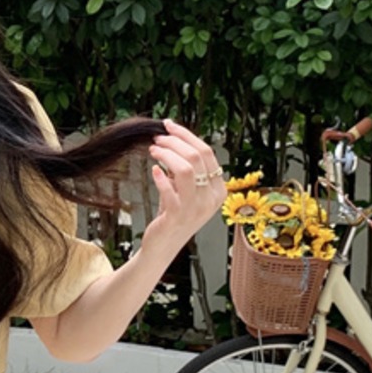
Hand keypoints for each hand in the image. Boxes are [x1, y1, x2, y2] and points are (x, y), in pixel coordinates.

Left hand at [144, 118, 224, 250]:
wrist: (162, 246)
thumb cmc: (172, 215)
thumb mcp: (184, 190)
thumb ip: (183, 170)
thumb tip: (172, 141)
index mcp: (218, 189)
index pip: (207, 152)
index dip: (187, 135)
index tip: (169, 126)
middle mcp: (211, 198)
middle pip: (197, 156)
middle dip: (175, 142)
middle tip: (157, 138)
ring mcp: (196, 208)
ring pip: (186, 169)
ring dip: (167, 155)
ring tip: (153, 150)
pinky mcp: (178, 216)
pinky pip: (170, 190)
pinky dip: (160, 177)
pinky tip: (153, 171)